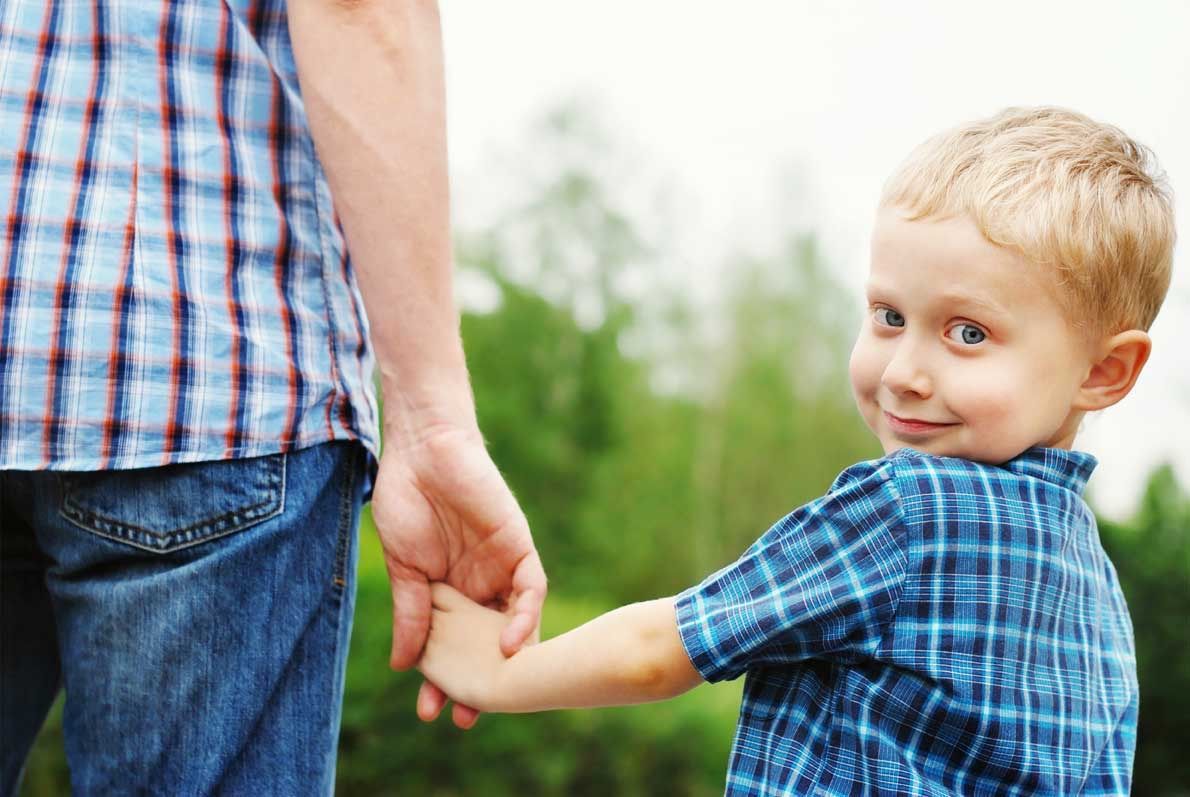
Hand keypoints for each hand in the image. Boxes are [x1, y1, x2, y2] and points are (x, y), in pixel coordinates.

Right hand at [371, 422, 545, 727]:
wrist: (422, 449)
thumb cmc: (406, 501)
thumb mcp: (404, 568)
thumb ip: (412, 614)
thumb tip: (403, 665)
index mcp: (451, 593)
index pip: (455, 646)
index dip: (446, 679)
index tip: (431, 710)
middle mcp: (481, 586)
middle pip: (489, 644)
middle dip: (481, 680)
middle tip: (466, 718)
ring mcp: (502, 568)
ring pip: (516, 624)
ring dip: (509, 660)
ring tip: (494, 693)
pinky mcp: (519, 547)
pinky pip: (532, 588)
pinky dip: (525, 617)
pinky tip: (512, 643)